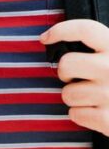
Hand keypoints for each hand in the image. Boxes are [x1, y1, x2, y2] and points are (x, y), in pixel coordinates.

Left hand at [41, 20, 108, 134]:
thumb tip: (62, 41)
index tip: (45, 38)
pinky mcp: (107, 118)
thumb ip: (101, 49)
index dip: (61, 30)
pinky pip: (74, 114)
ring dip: (75, 97)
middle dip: (65, 73)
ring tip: (94, 97)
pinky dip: (82, 115)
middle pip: (66, 65)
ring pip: (67, 93)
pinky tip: (99, 111)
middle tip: (76, 77)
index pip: (86, 29)